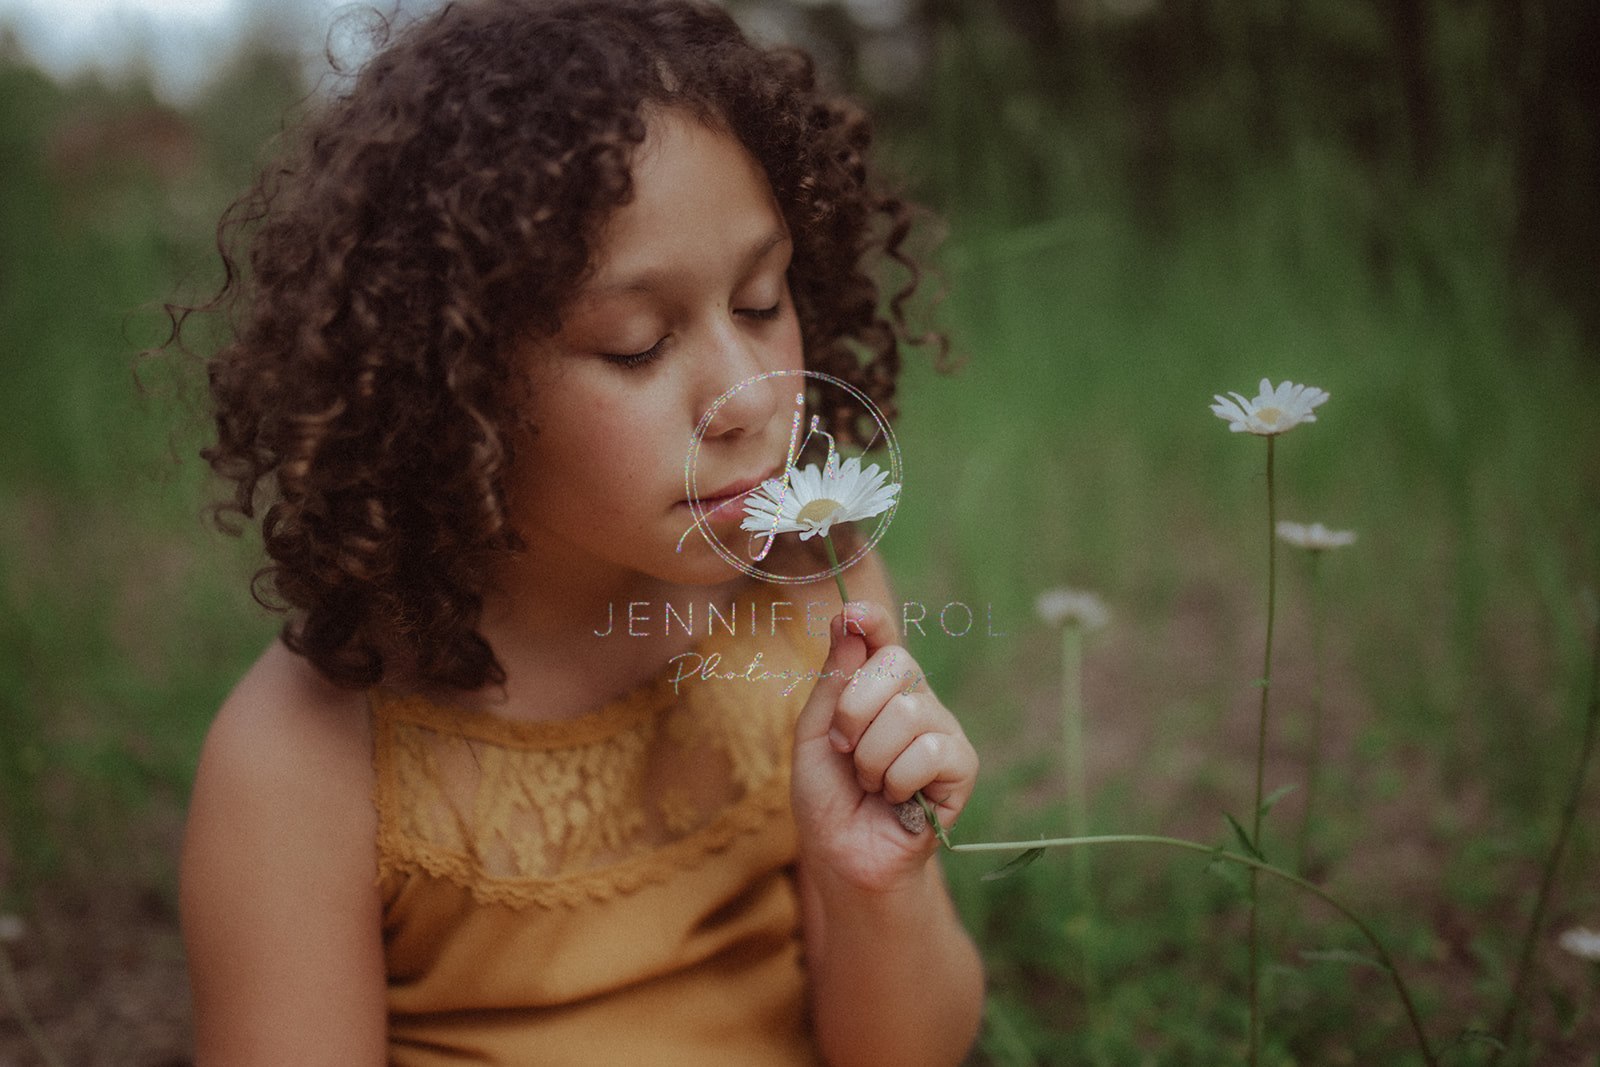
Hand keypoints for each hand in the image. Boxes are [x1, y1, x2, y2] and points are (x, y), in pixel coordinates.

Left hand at [791, 600, 978, 891]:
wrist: (844, 855)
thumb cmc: (827, 798)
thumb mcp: (814, 735)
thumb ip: (833, 681)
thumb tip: (849, 622)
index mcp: (878, 687)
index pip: (884, 638)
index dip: (873, 620)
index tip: (854, 614)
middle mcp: (915, 699)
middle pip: (896, 664)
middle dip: (853, 712)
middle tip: (844, 751)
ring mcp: (941, 729)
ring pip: (907, 712)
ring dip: (870, 759)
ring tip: (871, 784)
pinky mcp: (961, 765)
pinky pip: (928, 751)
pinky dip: (898, 781)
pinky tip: (898, 799)